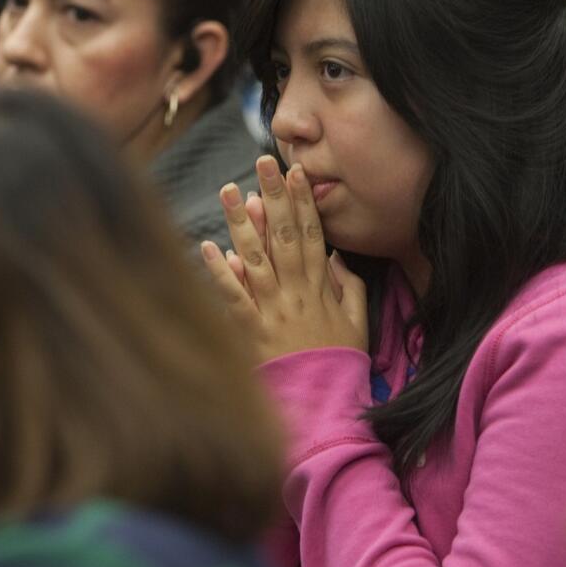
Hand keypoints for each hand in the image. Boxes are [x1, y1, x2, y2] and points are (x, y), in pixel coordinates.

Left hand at [202, 156, 367, 363]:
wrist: (325, 403)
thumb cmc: (340, 362)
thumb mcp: (357, 321)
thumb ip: (350, 286)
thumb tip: (337, 256)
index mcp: (322, 288)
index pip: (313, 235)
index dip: (304, 202)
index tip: (297, 172)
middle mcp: (296, 293)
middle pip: (285, 236)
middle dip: (274, 196)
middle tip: (263, 163)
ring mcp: (273, 311)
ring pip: (256, 259)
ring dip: (242, 224)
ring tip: (229, 191)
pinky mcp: (253, 332)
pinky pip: (234, 299)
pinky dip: (220, 273)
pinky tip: (208, 247)